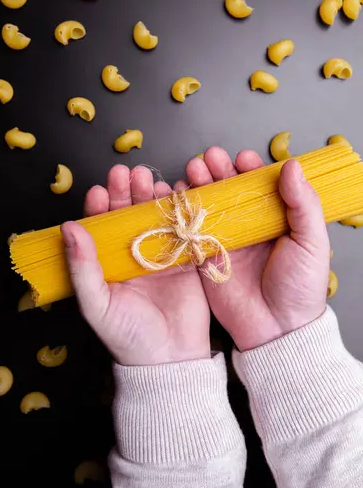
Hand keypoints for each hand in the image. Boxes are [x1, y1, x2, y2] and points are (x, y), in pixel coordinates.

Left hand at [61, 165, 209, 365]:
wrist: (170, 360)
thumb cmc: (127, 336)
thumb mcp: (96, 303)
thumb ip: (82, 267)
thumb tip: (68, 227)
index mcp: (108, 264)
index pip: (101, 227)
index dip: (100, 207)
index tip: (100, 190)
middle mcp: (133, 255)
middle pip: (128, 215)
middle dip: (127, 192)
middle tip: (127, 173)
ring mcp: (162, 255)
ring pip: (156, 217)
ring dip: (153, 196)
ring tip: (150, 179)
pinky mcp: (188, 260)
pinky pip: (185, 229)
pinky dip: (183, 211)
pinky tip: (179, 194)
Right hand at [176, 147, 329, 351]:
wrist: (277, 329)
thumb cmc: (300, 288)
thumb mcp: (311, 243)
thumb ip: (303, 204)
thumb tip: (291, 167)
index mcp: (275, 218)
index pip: (260, 184)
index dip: (249, 168)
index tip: (242, 158)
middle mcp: (248, 225)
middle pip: (229, 189)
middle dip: (218, 170)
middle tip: (209, 158)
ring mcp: (224, 239)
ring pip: (208, 204)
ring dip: (199, 184)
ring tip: (192, 170)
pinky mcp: (204, 256)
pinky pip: (190, 230)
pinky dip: (181, 212)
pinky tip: (176, 196)